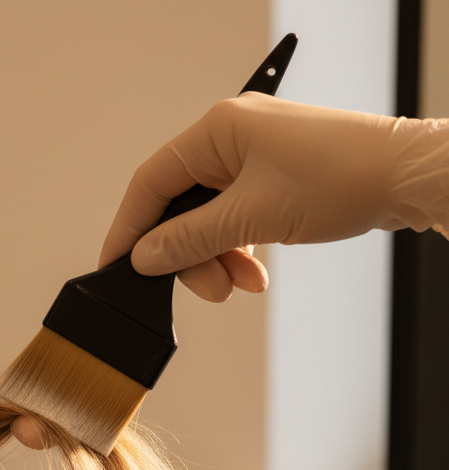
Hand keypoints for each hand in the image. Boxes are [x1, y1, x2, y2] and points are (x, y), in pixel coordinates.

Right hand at [99, 93, 448, 300]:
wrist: (402, 178)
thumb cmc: (340, 177)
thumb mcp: (252, 217)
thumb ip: (190, 240)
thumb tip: (145, 257)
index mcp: (216, 131)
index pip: (151, 183)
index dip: (130, 229)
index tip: (116, 266)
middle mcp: (229, 141)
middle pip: (180, 209)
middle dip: (191, 257)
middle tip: (209, 289)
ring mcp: (250, 162)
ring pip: (208, 223)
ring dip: (218, 260)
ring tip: (241, 284)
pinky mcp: (270, 182)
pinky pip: (234, 223)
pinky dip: (239, 252)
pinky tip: (255, 273)